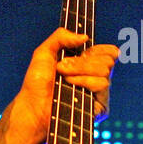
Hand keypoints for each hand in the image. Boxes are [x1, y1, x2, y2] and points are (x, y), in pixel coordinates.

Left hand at [6, 28, 120, 143]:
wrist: (33, 107)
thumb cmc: (36, 83)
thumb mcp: (44, 52)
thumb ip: (61, 36)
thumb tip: (85, 38)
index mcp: (87, 64)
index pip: (109, 52)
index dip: (99, 50)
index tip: (81, 52)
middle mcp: (96, 78)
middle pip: (108, 60)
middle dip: (83, 61)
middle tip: (62, 67)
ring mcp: (98, 93)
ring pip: (106, 72)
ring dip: (81, 71)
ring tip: (64, 78)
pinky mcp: (100, 107)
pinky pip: (102, 86)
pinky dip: (85, 82)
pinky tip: (70, 87)